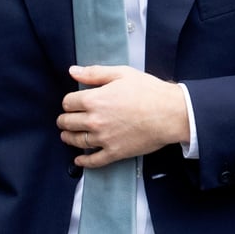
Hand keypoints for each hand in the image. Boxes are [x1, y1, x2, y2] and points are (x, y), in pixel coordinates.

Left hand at [58, 64, 188, 166]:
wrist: (170, 114)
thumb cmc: (148, 91)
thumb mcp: (121, 74)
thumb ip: (94, 73)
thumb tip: (73, 71)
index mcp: (94, 100)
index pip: (68, 102)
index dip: (68, 102)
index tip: (72, 103)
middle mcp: (94, 121)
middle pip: (67, 122)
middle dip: (64, 120)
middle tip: (66, 120)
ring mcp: (104, 139)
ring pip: (76, 141)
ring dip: (68, 138)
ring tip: (67, 136)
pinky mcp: (115, 153)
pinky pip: (94, 161)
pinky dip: (83, 162)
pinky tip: (79, 160)